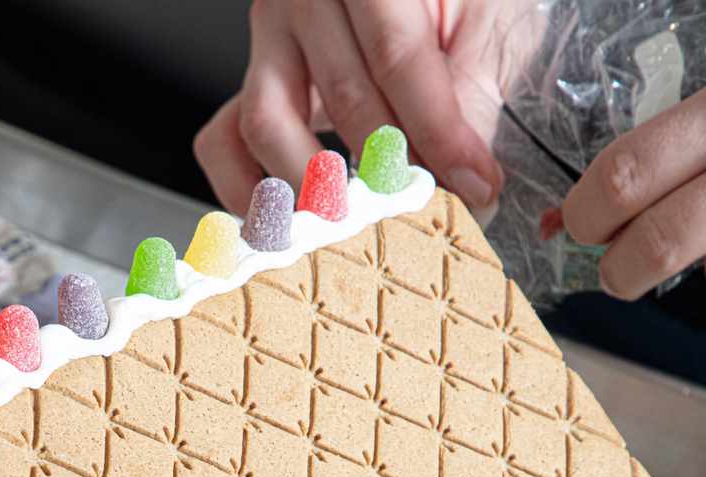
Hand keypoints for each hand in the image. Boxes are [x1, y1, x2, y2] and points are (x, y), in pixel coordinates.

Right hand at [195, 0, 524, 215]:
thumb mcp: (482, 25)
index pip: (396, 58)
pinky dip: (248, 191)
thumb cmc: (454, 3)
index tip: (473, 187)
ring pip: (269, 124)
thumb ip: (472, 97)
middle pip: (342, 97)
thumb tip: (470, 186)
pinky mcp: (252, 86)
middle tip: (427, 215)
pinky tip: (295, 223)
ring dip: (318, 187)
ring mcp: (270, 42)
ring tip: (364, 225)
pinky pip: (223, 143)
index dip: (437, 132)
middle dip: (390, 170)